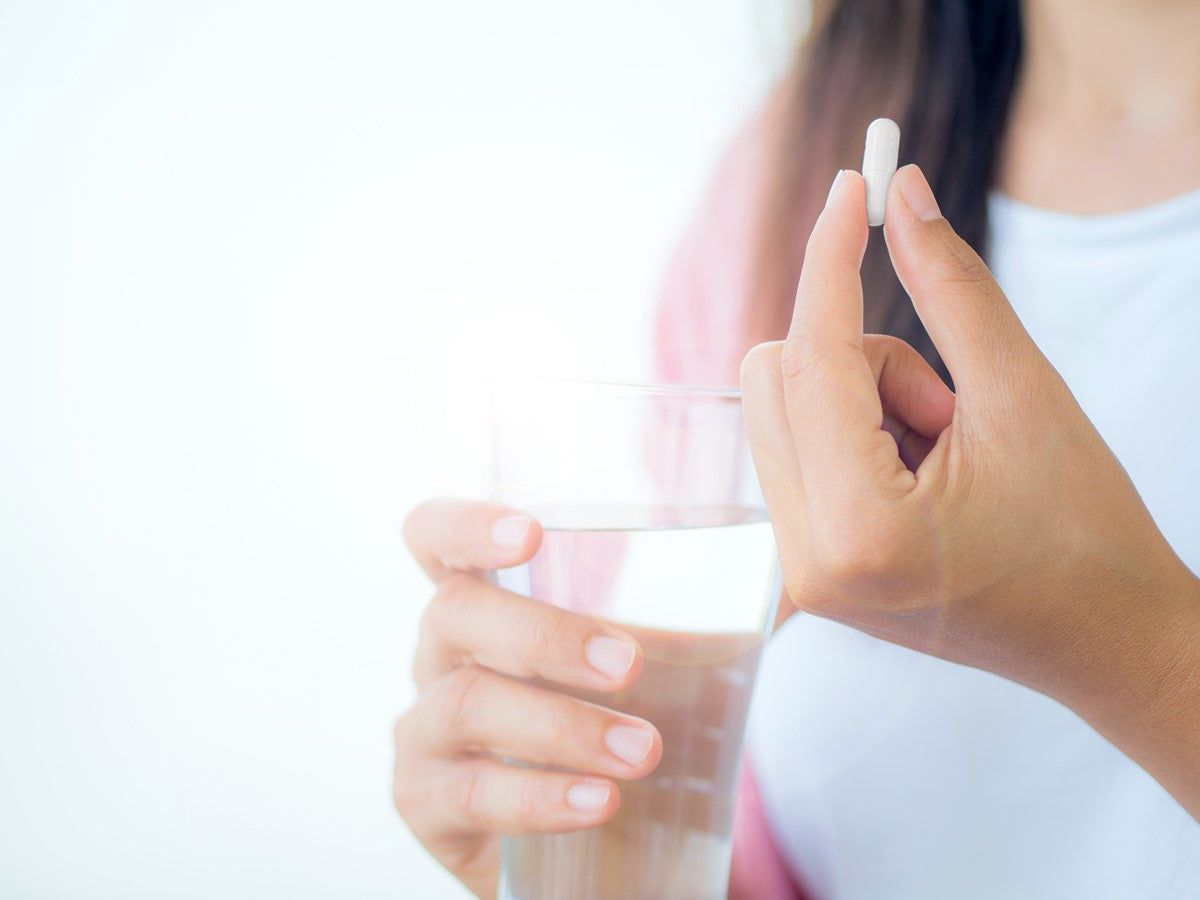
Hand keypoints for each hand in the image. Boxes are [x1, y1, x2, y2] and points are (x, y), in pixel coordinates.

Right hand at [393, 499, 661, 898]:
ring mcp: (425, 731)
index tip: (531, 532)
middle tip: (629, 661)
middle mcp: (442, 654)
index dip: (464, 522)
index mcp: (484, 597)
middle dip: (544, 635)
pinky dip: (538, 796)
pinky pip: (469, 795)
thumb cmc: (620, 717)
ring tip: (641, 750)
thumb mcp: (651, 652)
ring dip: (559, 724)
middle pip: (454, 614)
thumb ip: (693, 599)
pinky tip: (598, 801)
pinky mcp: (428, 807)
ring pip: (466, 705)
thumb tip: (788, 544)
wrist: (605, 836)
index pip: (434, 536)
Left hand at [740, 166, 1199, 809]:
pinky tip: (925, 475)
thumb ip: (951, 288)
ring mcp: (799, 573)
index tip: (854, 184)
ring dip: (864, 399)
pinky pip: (798, 452)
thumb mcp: (1023, 394)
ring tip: (948, 452)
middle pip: (776, 378)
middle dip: (864, 361)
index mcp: (859, 528)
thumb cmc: (1086, 531)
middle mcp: (806, 560)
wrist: (1106, 642)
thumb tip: (902, 194)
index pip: (814, 358)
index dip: (832, 260)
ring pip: (785, 410)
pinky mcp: (808, 569)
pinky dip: (855, 433)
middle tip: (948, 403)